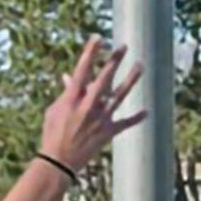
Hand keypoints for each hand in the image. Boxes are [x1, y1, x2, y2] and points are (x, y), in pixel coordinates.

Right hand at [39, 34, 144, 174]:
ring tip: (140, 65)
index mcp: (72, 99)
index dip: (90, 53)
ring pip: (119, 96)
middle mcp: (88, 107)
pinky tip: (147, 111)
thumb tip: (70, 78)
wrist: (58, 162)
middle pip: (104, 79)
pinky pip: (124, 123)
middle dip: (114, 61)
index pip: (82, 70)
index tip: (98, 38)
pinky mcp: (107, 133)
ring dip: (131, 80)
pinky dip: (136, 118)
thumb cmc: (52, 133)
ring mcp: (100, 119)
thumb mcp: (55, 110)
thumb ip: (65, 93)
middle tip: (124, 46)